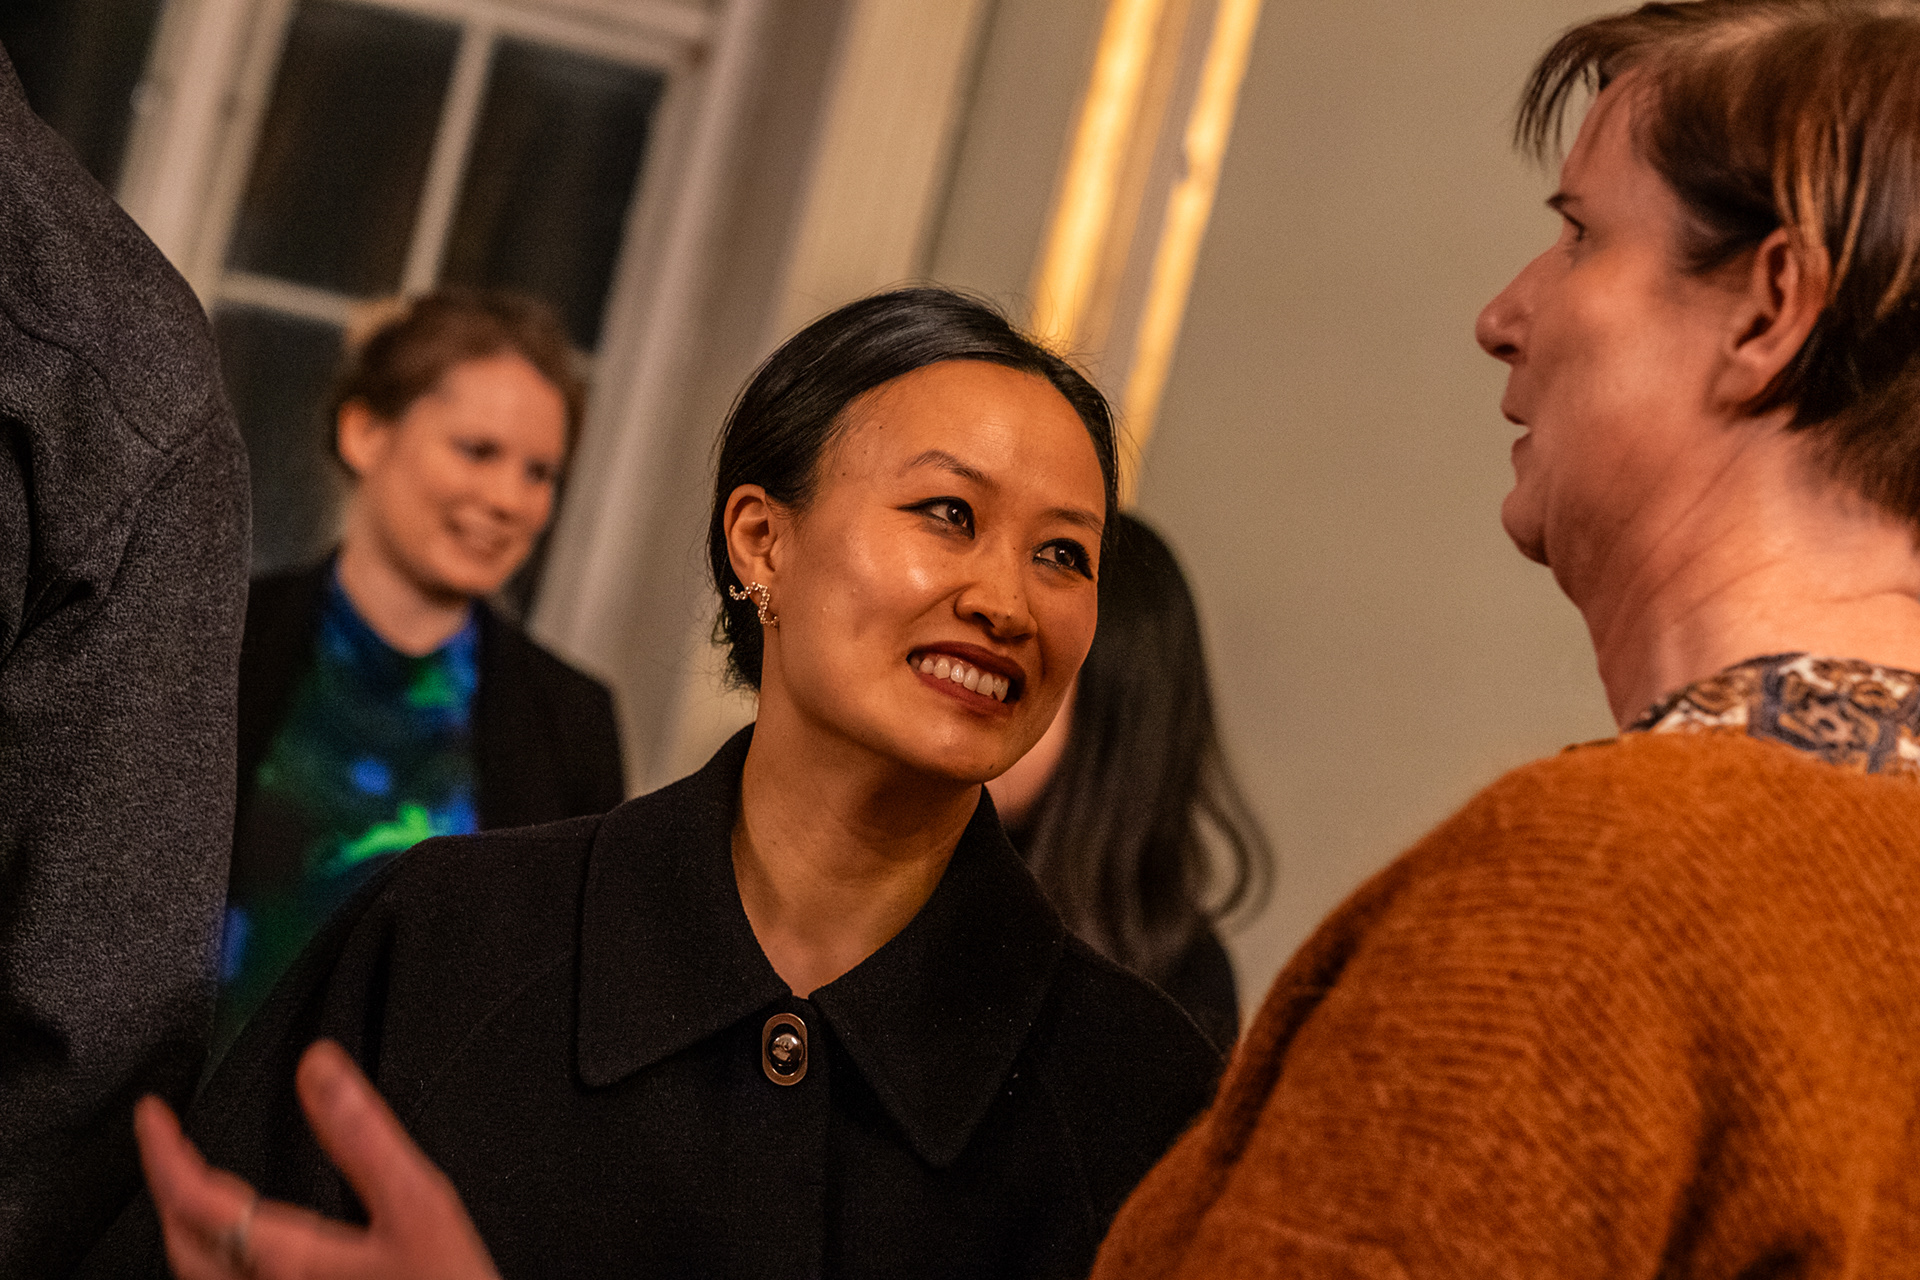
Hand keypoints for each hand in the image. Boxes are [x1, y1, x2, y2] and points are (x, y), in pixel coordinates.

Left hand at [135, 1039, 500, 1279]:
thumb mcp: (420, 1207)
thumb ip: (365, 1137)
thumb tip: (320, 1071)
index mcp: (286, 1262)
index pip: (195, 1200)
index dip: (165, 1151)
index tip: (154, 1117)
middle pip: (184, 1249)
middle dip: (168, 1192)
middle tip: (167, 1151)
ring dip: (190, 1236)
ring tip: (198, 1201)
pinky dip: (223, 1270)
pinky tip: (251, 1264)